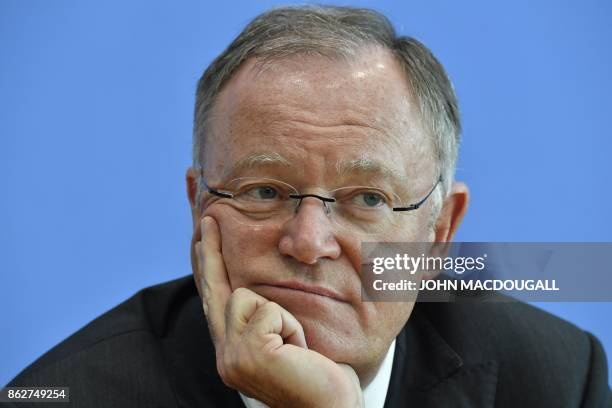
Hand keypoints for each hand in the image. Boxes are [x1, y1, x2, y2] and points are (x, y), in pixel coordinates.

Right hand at [194, 216, 363, 407]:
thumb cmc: (319, 376)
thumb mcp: (288, 340)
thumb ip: (266, 318)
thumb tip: (258, 288)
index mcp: (233, 351)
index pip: (216, 300)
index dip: (208, 267)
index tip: (204, 236)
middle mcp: (224, 356)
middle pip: (214, 290)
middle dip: (211, 252)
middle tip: (209, 217)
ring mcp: (231, 358)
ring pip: (247, 296)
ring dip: (282, 316)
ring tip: (296, 346)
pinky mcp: (248, 355)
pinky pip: (270, 311)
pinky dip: (292, 327)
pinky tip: (298, 352)